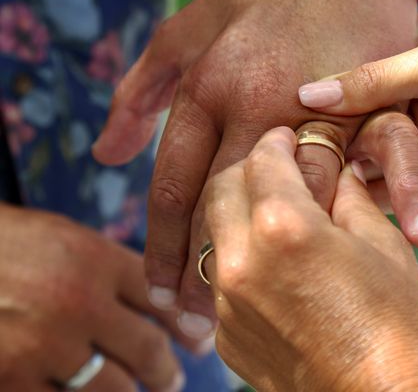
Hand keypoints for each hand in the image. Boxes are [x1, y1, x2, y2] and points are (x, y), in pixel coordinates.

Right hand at [0, 204, 206, 391]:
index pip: (162, 299)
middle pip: (147, 349)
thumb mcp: (66, 239)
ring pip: (112, 387)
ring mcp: (43, 344)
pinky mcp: (11, 378)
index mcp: (95, 259)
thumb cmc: (11, 246)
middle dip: (166, 370)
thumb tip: (163, 299)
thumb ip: (113, 268)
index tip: (199, 341)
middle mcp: (76, 301)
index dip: (188, 324)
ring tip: (137, 389)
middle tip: (172, 377)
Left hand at [92, 0, 417, 332]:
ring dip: (267, 259)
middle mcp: (258, 106)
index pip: (175, 187)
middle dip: (204, 269)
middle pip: (223, 208)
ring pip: (285, 205)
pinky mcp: (367, 115)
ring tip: (247, 306)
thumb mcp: (188, 27)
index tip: (162, 289)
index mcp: (211, 86)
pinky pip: (346, 183)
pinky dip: (330, 224)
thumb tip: (108, 154)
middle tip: (194, 319)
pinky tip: (313, 261)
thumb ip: (141, 90)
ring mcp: (316, 113)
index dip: (163, 245)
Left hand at [201, 127, 417, 391]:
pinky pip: (219, 279)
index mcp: (285, 227)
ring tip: (274, 218)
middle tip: (276, 171)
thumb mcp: (382, 242)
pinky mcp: (227, 335)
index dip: (277, 141)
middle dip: (247, 170)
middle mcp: (243, 261)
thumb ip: (348, 195)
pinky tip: (273, 266)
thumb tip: (334, 170)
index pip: (262, 159)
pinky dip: (240, 259)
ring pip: (214, 232)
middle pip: (222, 188)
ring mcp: (228, 303)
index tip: (286, 139)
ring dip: (238, 214)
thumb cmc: (397, 326)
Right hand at [298, 34, 417, 211]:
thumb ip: (378, 79)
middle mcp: (411, 112)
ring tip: (376, 210)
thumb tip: (309, 94)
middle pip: (361, 138)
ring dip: (370, 189)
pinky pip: (403, 201)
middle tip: (322, 181)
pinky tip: (366, 218)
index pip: (350, 96)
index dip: (326, 117)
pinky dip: (387, 210)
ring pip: (378, 172)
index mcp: (408, 73)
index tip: (293, 138)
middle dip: (349, 158)